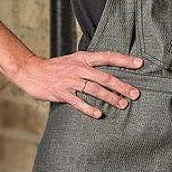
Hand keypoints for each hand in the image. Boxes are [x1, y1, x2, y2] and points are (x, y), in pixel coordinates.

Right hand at [14, 50, 143, 118]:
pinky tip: (99, 114)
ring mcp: (70, 81)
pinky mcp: (62, 93)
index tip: (140, 63)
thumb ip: (91, 65)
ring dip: (110, 98)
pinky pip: (78, 102)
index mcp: (83, 58)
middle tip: (135, 94)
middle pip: (104, 77)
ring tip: (123, 105)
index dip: (124, 60)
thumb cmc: (56, 67)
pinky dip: (89, 108)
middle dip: (121, 86)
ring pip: (94, 90)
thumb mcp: (74, 60)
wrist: (32, 71)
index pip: (108, 57)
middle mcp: (78, 68)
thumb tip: (112, 72)